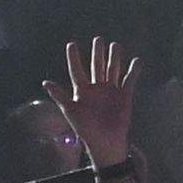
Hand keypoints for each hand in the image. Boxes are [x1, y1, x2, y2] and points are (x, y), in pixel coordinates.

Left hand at [47, 35, 136, 171]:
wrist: (105, 142)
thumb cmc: (86, 128)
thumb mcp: (71, 111)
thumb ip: (60, 96)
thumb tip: (45, 82)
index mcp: (82, 91)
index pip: (77, 71)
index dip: (74, 58)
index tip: (71, 44)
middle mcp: (97, 88)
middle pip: (97, 66)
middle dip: (98, 53)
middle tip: (98, 39)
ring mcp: (111, 91)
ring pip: (112, 70)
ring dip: (114, 58)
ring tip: (115, 45)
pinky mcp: (124, 96)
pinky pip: (129, 81)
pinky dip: (134, 71)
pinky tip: (136, 61)